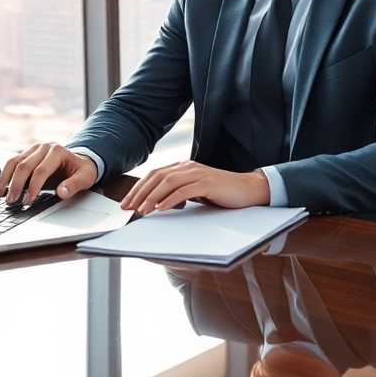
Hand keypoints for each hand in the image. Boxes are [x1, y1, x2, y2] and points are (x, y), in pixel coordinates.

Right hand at [0, 143, 96, 205]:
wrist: (80, 161)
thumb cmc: (82, 170)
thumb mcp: (85, 178)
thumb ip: (74, 185)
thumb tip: (62, 192)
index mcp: (57, 151)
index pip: (41, 170)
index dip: (33, 186)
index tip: (28, 201)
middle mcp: (43, 147)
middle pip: (24, 166)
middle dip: (16, 185)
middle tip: (11, 201)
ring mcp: (33, 149)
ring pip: (14, 162)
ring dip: (5, 179)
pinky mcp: (26, 154)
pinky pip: (12, 163)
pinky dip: (4, 176)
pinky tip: (0, 187)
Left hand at [121, 161, 270, 214]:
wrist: (248, 189)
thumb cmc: (222, 193)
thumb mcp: (196, 191)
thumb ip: (179, 192)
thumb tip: (156, 204)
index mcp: (184, 167)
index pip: (155, 174)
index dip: (138, 188)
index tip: (127, 202)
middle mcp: (188, 166)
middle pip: (157, 177)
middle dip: (139, 192)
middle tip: (128, 207)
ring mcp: (198, 173)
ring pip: (167, 182)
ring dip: (151, 197)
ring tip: (141, 210)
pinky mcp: (207, 183)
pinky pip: (183, 191)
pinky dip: (169, 200)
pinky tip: (160, 208)